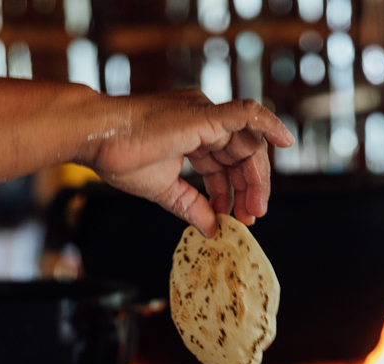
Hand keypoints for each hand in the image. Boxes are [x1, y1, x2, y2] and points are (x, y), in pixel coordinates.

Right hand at [82, 90, 294, 236]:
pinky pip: (249, 114)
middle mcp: (204, 120)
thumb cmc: (120, 157)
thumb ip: (191, 206)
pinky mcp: (206, 115)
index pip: (226, 162)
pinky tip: (287, 142)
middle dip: (250, 188)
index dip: (234, 191)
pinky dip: (271, 125)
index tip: (235, 217)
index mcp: (193, 133)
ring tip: (255, 209)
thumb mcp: (164, 189)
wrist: (97, 137)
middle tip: (251, 217)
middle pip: (242, 154)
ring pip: (249, 143)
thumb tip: (212, 229)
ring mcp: (206, 114)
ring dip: (257, 178)